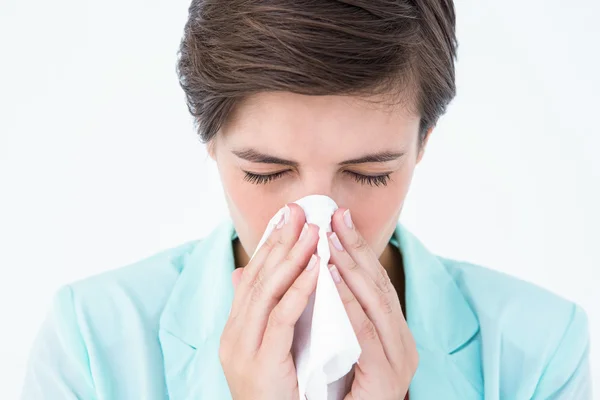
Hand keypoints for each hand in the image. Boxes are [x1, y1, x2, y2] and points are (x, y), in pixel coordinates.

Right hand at [219, 204, 319, 399]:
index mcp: (235, 330)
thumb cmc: (279, 393)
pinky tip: (316, 268)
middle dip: (279, 242)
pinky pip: (281, 318)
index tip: (287, 218)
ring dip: (291, 257)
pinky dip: (299, 290)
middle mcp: (233, 335)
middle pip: (257, 277)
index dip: (270, 246)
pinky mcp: (261, 362)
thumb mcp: (269, 349)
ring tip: (311, 230)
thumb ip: (262, 314)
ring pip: (267, 292)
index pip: (252, 278)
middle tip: (299, 211)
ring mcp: (242, 349)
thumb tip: (244, 275)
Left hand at [327, 208, 417, 399]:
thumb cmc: (335, 390)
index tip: (337, 218)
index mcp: (390, 331)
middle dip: (356, 247)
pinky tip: (331, 278)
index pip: (373, 282)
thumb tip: (293, 271)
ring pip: (376, 302)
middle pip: (378, 284)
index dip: (356, 249)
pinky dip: (348, 303)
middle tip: (336, 215)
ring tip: (331, 238)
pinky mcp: (389, 377)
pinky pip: (365, 333)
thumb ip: (319, 309)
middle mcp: (401, 340)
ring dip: (352, 267)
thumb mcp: (330, 343)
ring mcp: (398, 358)